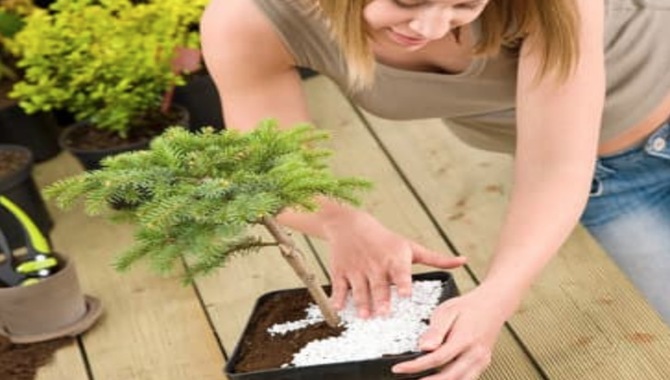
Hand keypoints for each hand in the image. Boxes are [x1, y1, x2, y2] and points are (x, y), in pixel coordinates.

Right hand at [323, 211, 466, 317]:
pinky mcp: (340, 272)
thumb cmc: (386, 239)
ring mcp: (357, 269)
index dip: (403, 283)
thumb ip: (437, 259)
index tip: (405, 294)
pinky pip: (339, 287)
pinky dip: (338, 298)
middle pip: (379, 285)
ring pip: (360, 289)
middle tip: (384, 314)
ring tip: (365, 316)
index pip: (400, 272)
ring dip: (362, 303)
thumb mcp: (411, 247)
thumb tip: (464, 261)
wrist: (350, 225)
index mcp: (395, 259)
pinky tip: (338, 309)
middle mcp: (376, 264)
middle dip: (381, 299)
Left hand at [392, 284, 517, 379]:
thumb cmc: (468, 306)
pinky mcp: (482, 364)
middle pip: (449, 377)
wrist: (493, 305)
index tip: (399, 368)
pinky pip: (467, 379)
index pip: (436, 359)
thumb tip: (424, 347)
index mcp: (464, 339)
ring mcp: (481, 361)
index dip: (415, 366)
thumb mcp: (447, 311)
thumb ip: (435, 330)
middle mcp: (475, 354)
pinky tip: (439, 379)